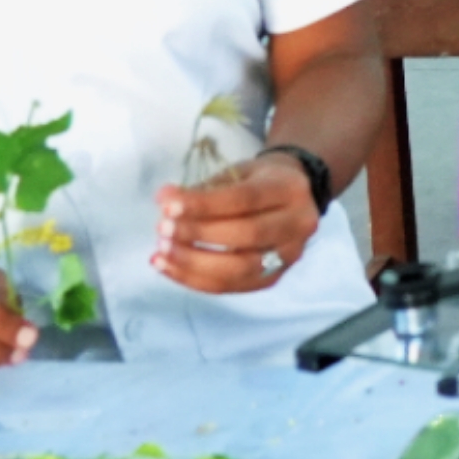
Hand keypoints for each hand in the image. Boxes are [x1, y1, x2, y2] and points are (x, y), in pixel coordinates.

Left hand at [153, 153, 323, 294]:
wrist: (294, 198)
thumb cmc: (259, 181)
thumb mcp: (238, 173)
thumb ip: (205, 188)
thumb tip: (165, 199)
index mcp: (289, 190)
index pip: (245, 199)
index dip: (205, 205)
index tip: (167, 205)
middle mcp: (297, 225)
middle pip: (247, 235)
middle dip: (199, 234)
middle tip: (162, 229)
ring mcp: (289, 256)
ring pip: (241, 268)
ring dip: (194, 263)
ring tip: (161, 253)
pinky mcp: (273, 278)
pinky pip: (232, 286)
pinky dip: (195, 279)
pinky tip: (169, 267)